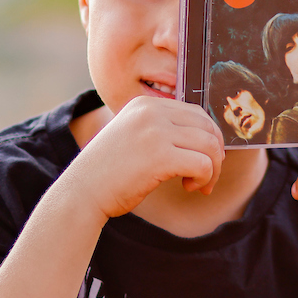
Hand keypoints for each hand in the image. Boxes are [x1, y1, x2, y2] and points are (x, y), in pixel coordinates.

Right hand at [70, 96, 224, 219]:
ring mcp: (156, 131)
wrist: (82, 192)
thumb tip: (206, 139)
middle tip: (206, 176)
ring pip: (210, 145)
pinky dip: (205, 178)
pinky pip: (203, 164)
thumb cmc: (109, 173)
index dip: (208, 138)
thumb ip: (161, 130)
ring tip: (199, 184)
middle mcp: (151, 112)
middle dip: (215, 154)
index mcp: (145, 104)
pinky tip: (189, 187)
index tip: (203, 160)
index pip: (196, 112)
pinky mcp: (160, 156)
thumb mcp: (133, 138)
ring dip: (212, 169)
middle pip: (207, 126)